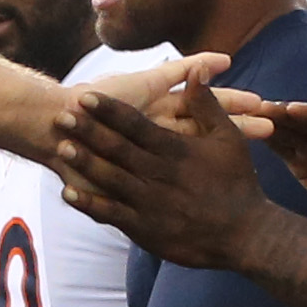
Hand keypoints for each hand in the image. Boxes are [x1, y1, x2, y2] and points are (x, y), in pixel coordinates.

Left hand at [54, 77, 279, 267]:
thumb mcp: (227, 139)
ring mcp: (149, 202)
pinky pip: (112, 214)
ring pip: (110, 179)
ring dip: (85, 163)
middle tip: (61, 116)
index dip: (108, 110)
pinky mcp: (145, 228)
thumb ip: (208, 105)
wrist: (245, 235)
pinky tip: (68, 194)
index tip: (85, 96)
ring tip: (62, 148)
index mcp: (175, 149)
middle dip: (88, 131)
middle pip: (117, 148)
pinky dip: (90, 204)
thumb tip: (198, 71)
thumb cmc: (237, 183)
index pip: (135, 124)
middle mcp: (158, 174)